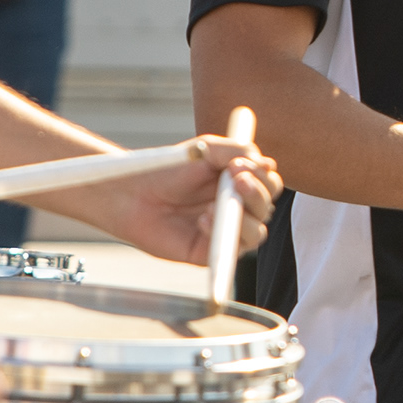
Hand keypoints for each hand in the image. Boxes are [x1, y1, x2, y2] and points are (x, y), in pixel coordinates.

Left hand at [87, 129, 284, 270]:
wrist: (133, 192)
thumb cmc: (168, 170)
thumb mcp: (205, 151)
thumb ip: (235, 151)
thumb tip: (267, 164)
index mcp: (240, 183)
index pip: (269, 183)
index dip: (263, 175)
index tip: (240, 164)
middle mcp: (237, 208)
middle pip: (267, 207)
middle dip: (256, 194)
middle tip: (235, 180)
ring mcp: (225, 231)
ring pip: (258, 232)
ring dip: (243, 216)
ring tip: (214, 204)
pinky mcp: (210, 252)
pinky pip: (231, 250)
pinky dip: (222, 233)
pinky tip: (202, 219)